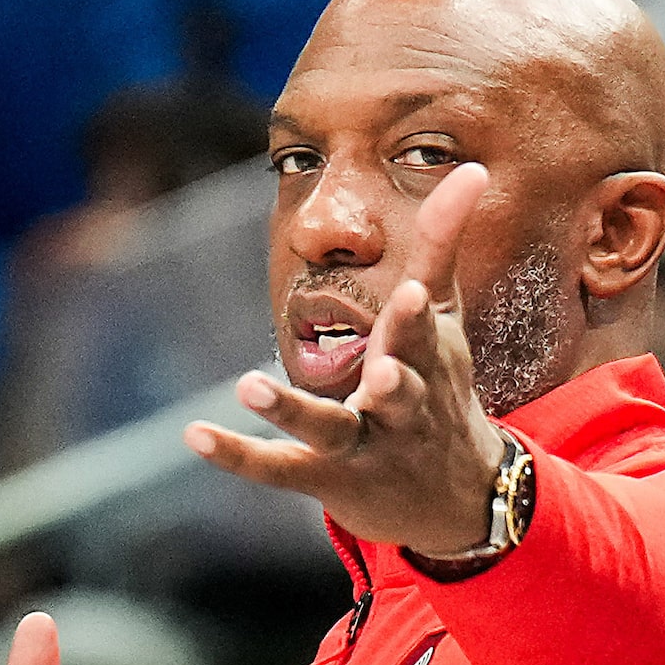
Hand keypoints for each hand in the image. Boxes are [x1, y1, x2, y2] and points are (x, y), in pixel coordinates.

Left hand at [185, 162, 506, 554]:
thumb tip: (470, 167)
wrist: (457, 497)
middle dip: (393, 376)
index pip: (422, 334)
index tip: (410, 293)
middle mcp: (401, 407)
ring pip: (329, 429)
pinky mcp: (326, 479)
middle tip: (380, 369)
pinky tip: (194, 434)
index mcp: (428, 362)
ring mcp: (363, 447)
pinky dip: (237, 454)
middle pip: (398, 388)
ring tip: (248, 385)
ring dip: (291, 409)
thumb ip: (441, 245)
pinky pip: (276, 468)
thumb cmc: (443, 390)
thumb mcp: (445, 319)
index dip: (413, 318)